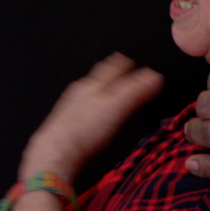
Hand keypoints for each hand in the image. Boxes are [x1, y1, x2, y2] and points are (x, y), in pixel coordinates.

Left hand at [21, 54, 162, 179]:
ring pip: (86, 91)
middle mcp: (79, 93)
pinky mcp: (65, 123)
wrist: (56, 151)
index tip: (126, 59)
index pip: (109, 69)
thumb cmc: (84, 129)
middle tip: (116, 66)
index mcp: (92, 86)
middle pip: (96, 78)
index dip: (120, 64)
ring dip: (97, 87)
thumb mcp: (115, 108)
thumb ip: (134, 92)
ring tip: (103, 86)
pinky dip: (88, 104)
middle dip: (107, 72)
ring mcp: (70, 108)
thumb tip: (153, 76)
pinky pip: (79, 107)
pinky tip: (88, 112)